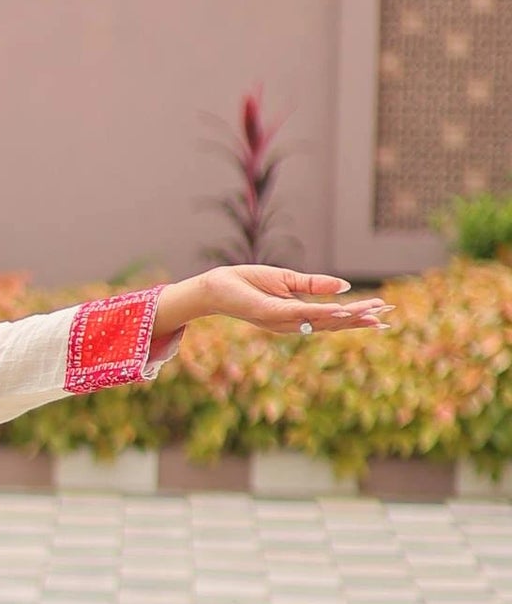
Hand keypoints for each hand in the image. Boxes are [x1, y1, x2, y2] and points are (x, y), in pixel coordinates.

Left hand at [167, 265, 391, 337]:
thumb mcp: (287, 280)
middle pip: (332, 323)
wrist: (217, 286)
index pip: (332, 318)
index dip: (357, 316)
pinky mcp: (271, 313)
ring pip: (321, 320)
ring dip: (348, 316)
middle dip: (359, 319)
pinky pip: (301, 313)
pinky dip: (322, 312)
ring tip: (372, 312)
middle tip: (386, 316)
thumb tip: (345, 286)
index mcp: (297, 316)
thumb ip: (315, 285)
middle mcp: (292, 323)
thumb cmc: (248, 283)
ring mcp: (282, 321)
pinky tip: (341, 309)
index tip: (381, 312)